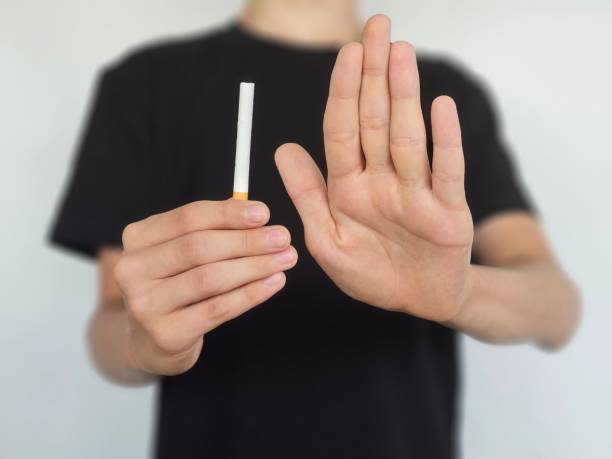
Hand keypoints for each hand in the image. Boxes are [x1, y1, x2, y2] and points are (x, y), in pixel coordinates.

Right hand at [114, 199, 296, 374]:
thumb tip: (256, 212)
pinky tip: (274, 282)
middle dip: (247, 241)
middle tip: (282, 237)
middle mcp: (132, 269)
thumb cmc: (177, 284)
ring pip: (210, 278)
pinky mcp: (165, 334)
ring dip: (254, 266)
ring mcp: (145, 304)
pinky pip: (217, 309)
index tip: (264, 213)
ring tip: (285, 258)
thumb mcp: (182, 251)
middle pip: (198, 247)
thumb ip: (212, 229)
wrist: (153, 340)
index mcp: (137, 238)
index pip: (187, 218)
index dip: (228, 213)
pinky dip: (251, 294)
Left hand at [275, 15, 472, 321]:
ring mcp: (416, 193)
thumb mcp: (326, 240)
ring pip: (407, 137)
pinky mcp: (449, 210)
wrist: (415, 301)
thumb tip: (282, 148)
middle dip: (373, 75)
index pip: (342, 130)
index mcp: (348, 187)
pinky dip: (444, 140)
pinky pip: (446, 171)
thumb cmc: (369, 273)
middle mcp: (382, 181)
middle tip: (376, 27)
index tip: (344, 52)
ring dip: (404, 96)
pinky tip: (440, 106)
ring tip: (400, 54)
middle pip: (375, 121)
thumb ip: (308, 195)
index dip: (342, 92)